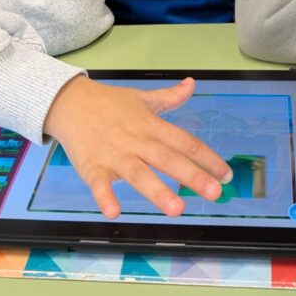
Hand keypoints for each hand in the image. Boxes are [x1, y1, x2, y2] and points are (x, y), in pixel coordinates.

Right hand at [43, 75, 232, 218]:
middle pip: (168, 158)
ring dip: (158, 192)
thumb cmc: (109, 103)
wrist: (69, 102)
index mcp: (151, 125)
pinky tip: (114, 212)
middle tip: (214, 193)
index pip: (185, 142)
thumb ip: (169, 97)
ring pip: (139, 174)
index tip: (226, 174)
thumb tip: (192, 84)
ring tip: (177, 209)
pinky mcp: (92, 166)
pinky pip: (99, 184)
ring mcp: (114, 154)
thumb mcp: (142, 98)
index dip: (207, 158)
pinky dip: (105, 197)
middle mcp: (137, 140)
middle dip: (192, 176)